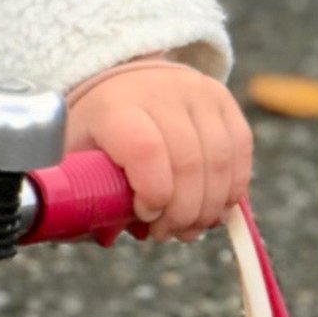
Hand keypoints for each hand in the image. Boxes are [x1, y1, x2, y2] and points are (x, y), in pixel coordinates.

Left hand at [65, 62, 250, 242]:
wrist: (122, 81)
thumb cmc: (99, 127)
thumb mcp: (78, 155)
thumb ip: (89, 194)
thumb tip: (109, 235)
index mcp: (116, 106)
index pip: (145, 150)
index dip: (153, 193)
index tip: (144, 215)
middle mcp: (160, 91)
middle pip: (189, 163)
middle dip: (183, 213)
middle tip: (168, 233)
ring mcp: (196, 91)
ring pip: (220, 161)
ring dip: (209, 207)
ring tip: (189, 226)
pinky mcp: (223, 99)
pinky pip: (240, 150)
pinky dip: (232, 188)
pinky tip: (213, 208)